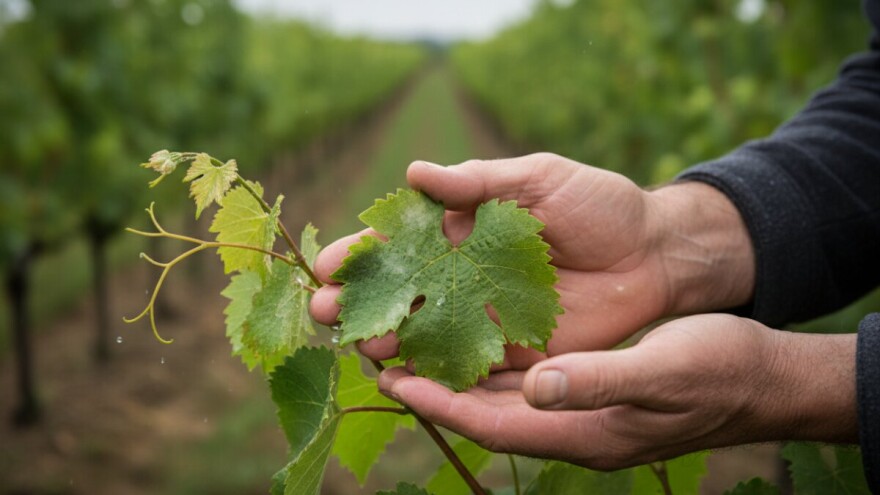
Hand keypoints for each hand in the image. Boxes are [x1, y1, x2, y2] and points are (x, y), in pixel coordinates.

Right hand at [311, 153, 754, 360]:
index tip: (328, 265)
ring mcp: (484, 313)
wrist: (656, 254)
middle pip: (401, 289)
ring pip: (422, 329)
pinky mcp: (511, 349)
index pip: (403, 241)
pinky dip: (430, 369)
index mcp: (464, 228)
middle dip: (360, 301)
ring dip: (386, 337)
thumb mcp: (539, 178)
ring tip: (357, 344)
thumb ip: (478, 181)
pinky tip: (400, 376)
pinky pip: (463, 361)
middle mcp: (464, 273)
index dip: (364, 252)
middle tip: (324, 312)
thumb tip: (413, 171)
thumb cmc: (600, 204)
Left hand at [376, 314, 857, 468]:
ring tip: (413, 340)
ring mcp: (579, 408)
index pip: (495, 424)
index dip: (443, 404)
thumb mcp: (662, 372)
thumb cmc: (718, 373)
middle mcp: (570, 425)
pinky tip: (473, 329)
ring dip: (458, 370)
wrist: (761, 376)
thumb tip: (540, 385)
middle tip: (384, 356)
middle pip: (485, 411)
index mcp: (582, 433)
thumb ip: (601, 382)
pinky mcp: (588, 385)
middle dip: (434, 386)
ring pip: (501, 393)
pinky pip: (527, 376)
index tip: (394, 379)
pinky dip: (495, 357)